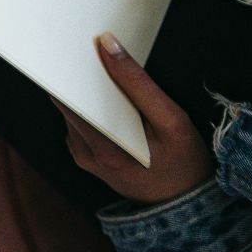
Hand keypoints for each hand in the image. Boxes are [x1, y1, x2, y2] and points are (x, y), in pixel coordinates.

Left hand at [58, 32, 214, 205]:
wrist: (184, 205)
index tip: (78, 45)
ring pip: (71, 111)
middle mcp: (84, 153)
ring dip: (83, 92)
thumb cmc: (184, 163)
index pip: (69, 96)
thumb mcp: (172, 121)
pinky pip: (79, 123)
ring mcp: (83, 157)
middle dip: (78, 76)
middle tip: (91, 51)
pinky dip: (89, 108)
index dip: (70, 68)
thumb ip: (139, 84)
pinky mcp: (86, 158)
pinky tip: (108, 98)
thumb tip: (108, 45)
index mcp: (103, 147)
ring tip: (102, 72)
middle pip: (66, 101)